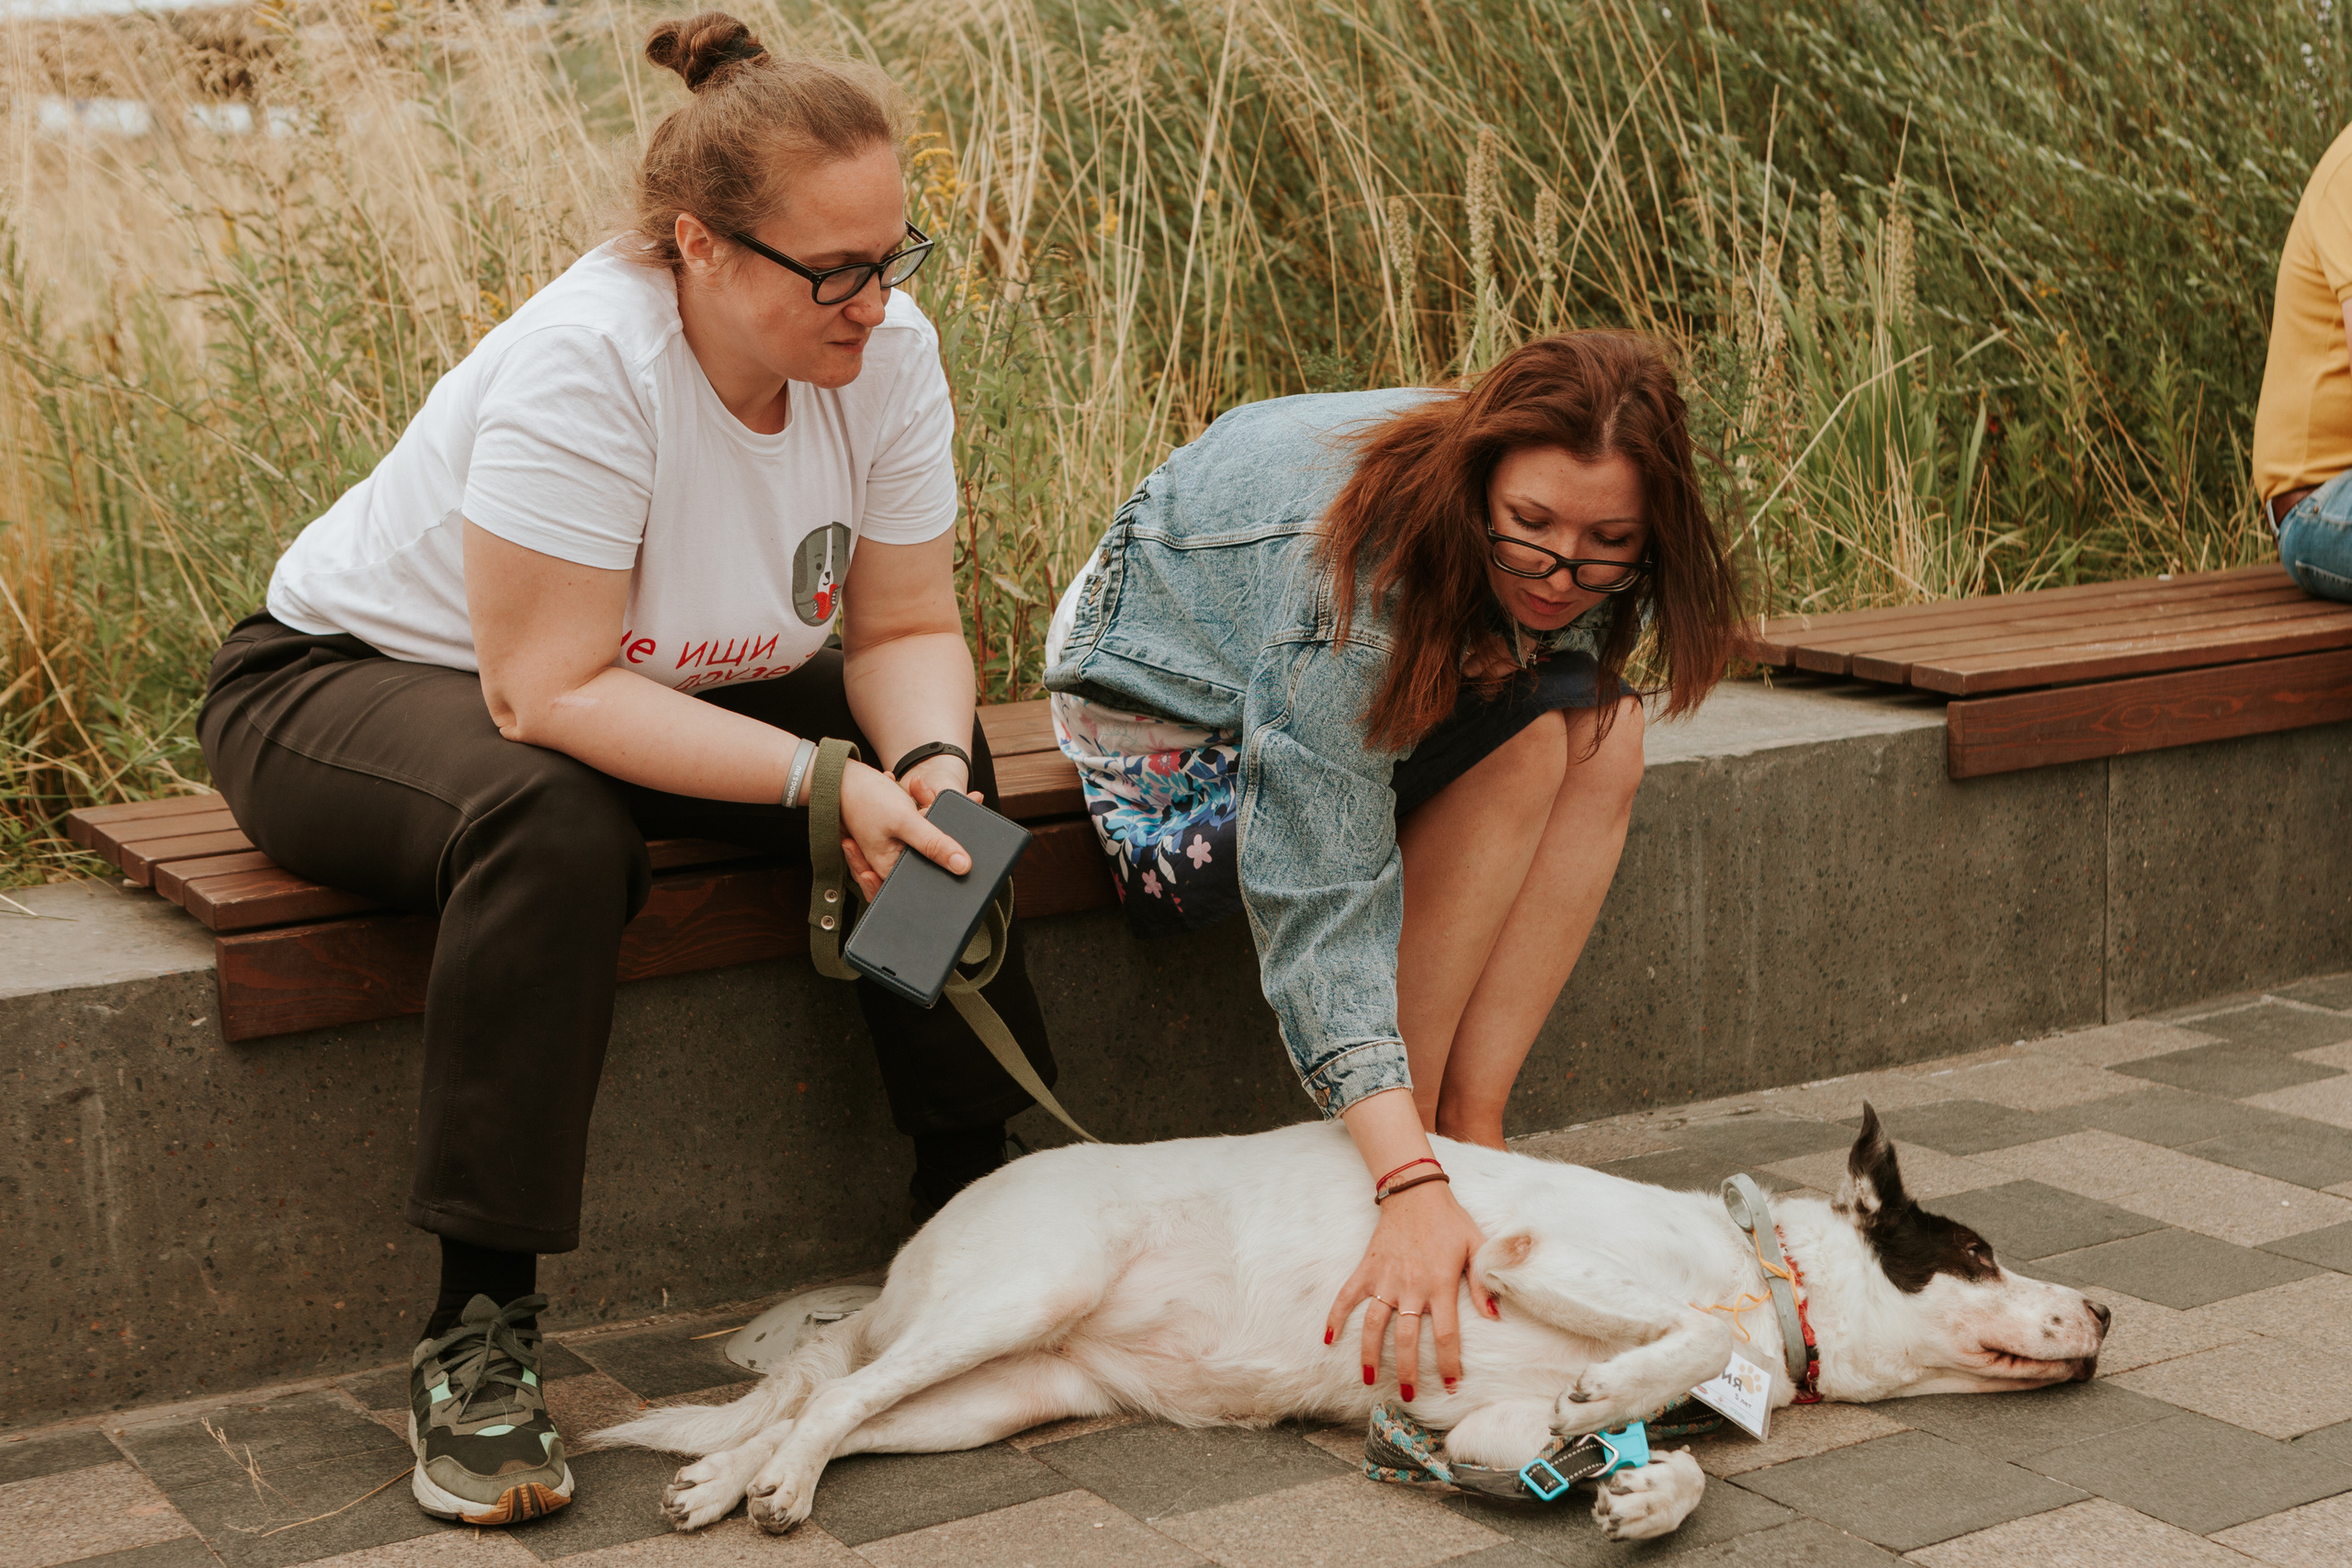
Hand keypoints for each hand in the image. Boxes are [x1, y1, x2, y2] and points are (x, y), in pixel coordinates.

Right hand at [837, 759, 970, 898]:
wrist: (843, 775)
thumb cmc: (864, 799)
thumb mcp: (904, 821)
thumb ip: (933, 844)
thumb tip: (963, 866)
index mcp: (889, 867)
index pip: (923, 883)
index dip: (947, 873)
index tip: (965, 859)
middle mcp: (891, 860)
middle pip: (928, 858)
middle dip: (942, 834)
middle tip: (952, 805)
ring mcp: (896, 845)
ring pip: (928, 835)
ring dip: (930, 809)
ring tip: (921, 790)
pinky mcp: (900, 830)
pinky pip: (921, 821)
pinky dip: (923, 803)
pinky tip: (915, 787)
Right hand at [1324, 1180, 1494, 1403]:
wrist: (1415, 1192)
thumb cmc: (1450, 1220)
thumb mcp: (1476, 1247)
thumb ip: (1484, 1283)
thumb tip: (1495, 1317)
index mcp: (1440, 1285)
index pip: (1445, 1336)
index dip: (1447, 1364)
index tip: (1450, 1385)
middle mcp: (1411, 1288)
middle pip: (1406, 1340)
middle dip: (1407, 1372)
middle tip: (1409, 1395)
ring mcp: (1385, 1280)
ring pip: (1373, 1325)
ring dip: (1369, 1355)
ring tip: (1369, 1379)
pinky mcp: (1367, 1269)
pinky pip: (1346, 1297)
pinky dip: (1335, 1317)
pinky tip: (1328, 1339)